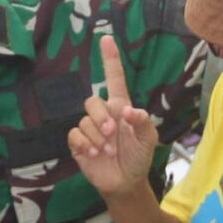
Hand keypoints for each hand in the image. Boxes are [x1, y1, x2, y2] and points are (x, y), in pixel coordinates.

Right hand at [68, 32, 160, 200]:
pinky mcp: (79, 143)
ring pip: (84, 120)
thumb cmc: (139, 157)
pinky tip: (94, 154)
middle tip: (112, 134)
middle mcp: (103, 114)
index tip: (106, 39)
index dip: (110, 59)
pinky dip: (85, 144)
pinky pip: (74, 134)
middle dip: (101, 117)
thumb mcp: (148, 139)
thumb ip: (143, 122)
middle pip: (92, 101)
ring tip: (108, 151)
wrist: (126, 182)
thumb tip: (128, 110)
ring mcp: (90, 129)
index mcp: (120, 107)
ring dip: (97, 137)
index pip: (114, 78)